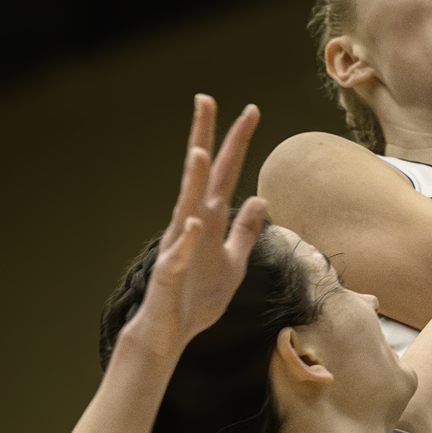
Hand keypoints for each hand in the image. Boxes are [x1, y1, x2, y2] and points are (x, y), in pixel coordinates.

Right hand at [122, 95, 268, 362]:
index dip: (236, 144)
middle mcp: (192, 226)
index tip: (250, 111)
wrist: (170, 333)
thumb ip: (245, 231)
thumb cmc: (199, 298)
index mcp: (209, 222)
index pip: (225, 174)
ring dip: (192, 182)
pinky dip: (185, 240)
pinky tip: (193, 224)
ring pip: (185, 209)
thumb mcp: (233, 262)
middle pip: (200, 177)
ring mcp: (178, 248)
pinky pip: (177, 256)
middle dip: (204, 140)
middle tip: (207, 99)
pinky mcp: (170, 275)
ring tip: (200, 153)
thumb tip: (261, 200)